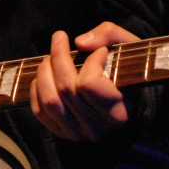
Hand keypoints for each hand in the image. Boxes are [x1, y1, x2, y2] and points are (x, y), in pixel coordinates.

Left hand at [30, 22, 138, 141]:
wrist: (131, 99)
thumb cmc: (130, 70)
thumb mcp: (130, 45)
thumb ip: (109, 34)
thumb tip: (80, 42)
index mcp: (119, 111)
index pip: (89, 84)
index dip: (91, 61)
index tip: (101, 51)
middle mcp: (98, 128)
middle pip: (65, 88)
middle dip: (57, 57)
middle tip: (59, 39)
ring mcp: (79, 133)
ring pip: (49, 101)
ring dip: (44, 72)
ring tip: (50, 56)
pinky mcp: (64, 133)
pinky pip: (40, 112)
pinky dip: (37, 90)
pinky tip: (44, 75)